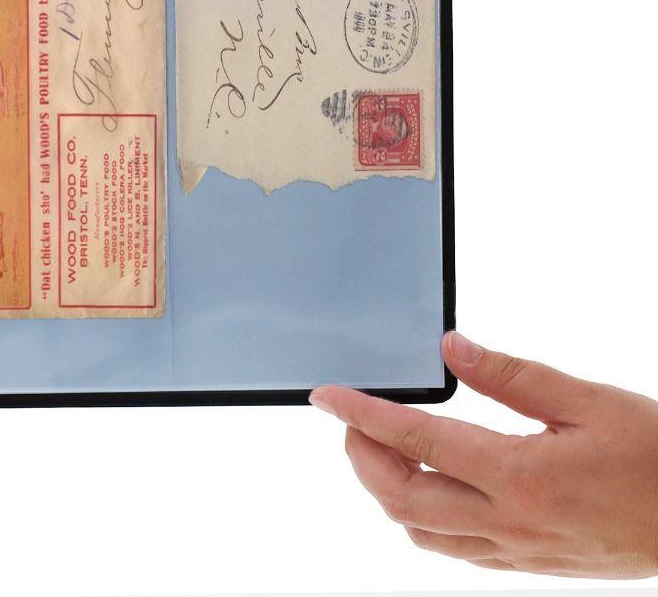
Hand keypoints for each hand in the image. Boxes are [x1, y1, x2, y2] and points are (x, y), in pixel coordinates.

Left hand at [310, 332, 657, 576]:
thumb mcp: (589, 401)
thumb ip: (512, 376)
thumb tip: (453, 349)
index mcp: (521, 476)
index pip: (416, 441)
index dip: (362, 416)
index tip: (326, 397)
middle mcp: (511, 522)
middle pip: (403, 498)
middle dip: (362, 457)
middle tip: (350, 419)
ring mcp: (520, 551)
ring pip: (424, 533)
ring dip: (389, 489)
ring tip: (386, 446)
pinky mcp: (532, 564)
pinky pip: (458, 550)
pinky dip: (425, 517)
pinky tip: (433, 483)